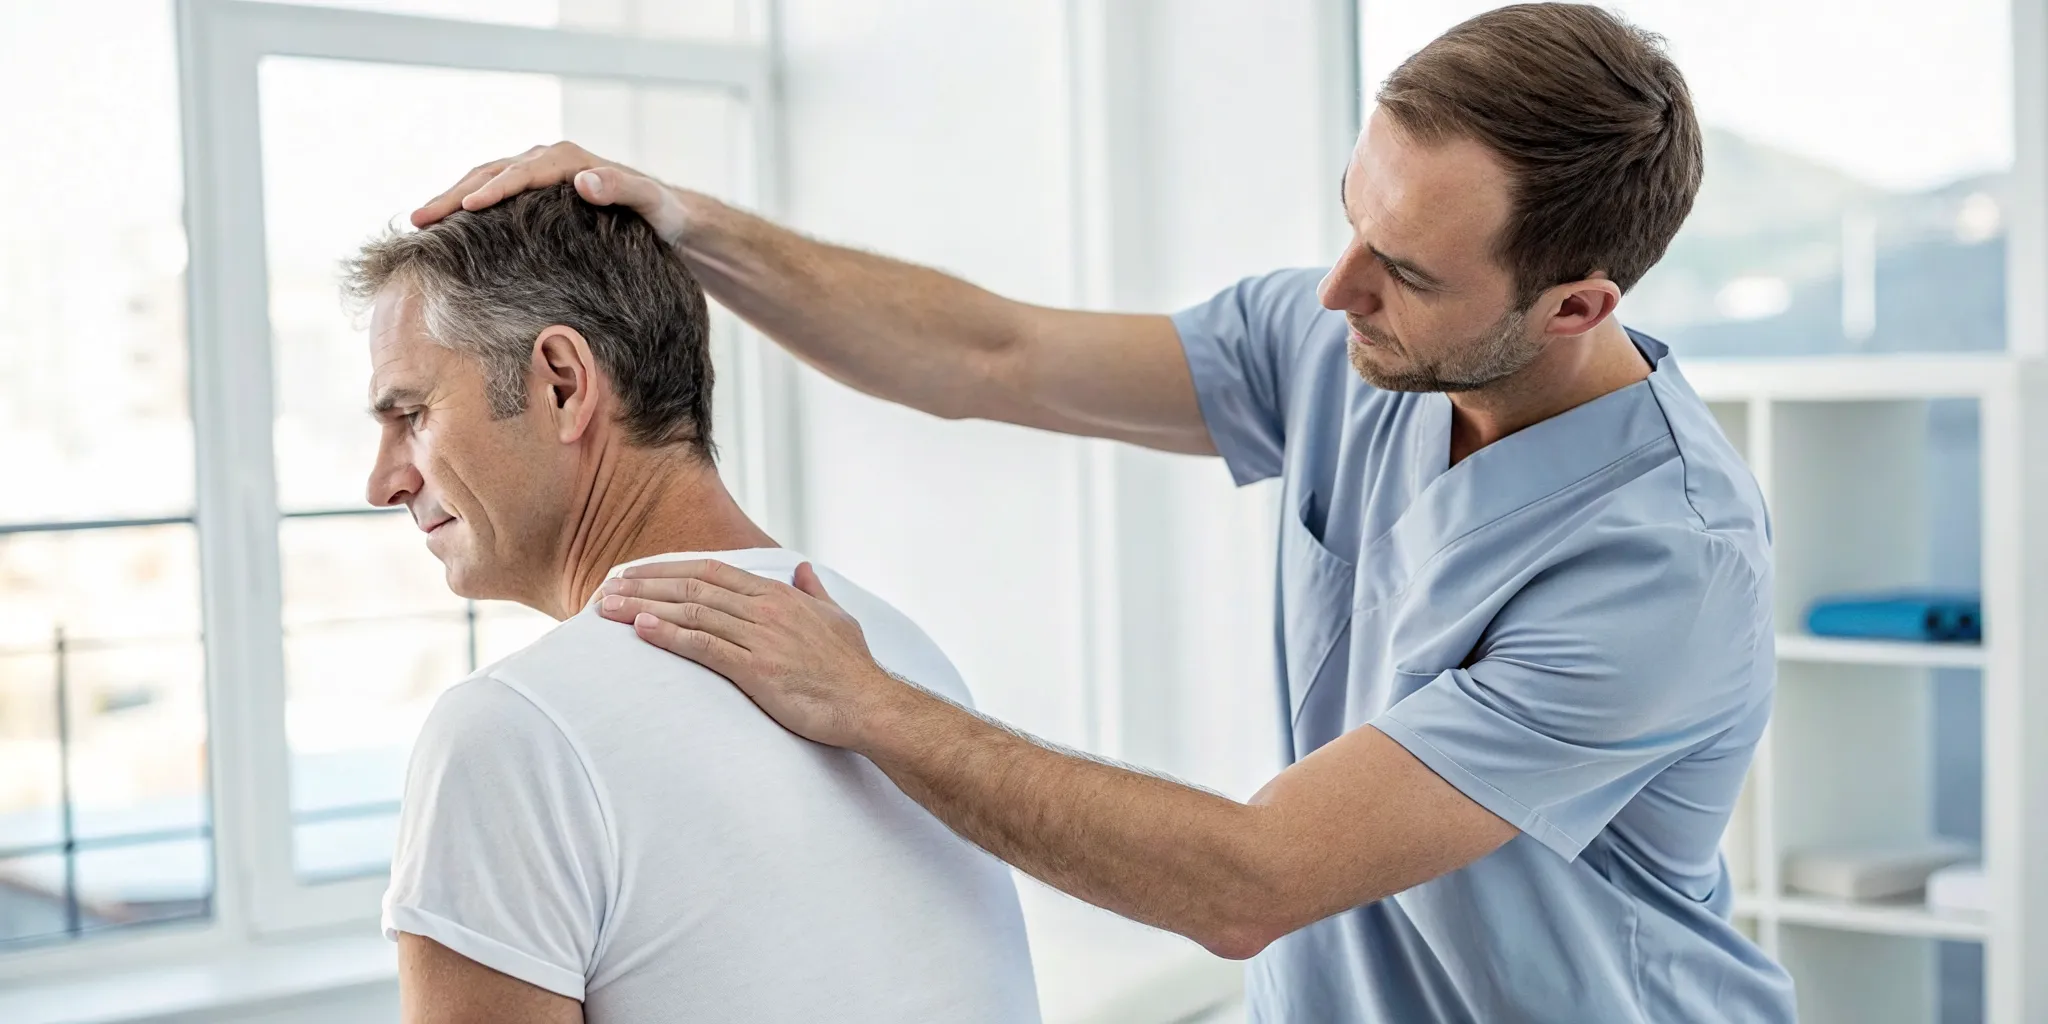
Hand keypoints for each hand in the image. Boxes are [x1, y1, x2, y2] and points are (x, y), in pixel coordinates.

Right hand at [411, 141, 694, 243]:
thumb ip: (621, 188)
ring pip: (485, 181)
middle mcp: (549, 161)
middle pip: (492, 173)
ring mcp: (539, 175)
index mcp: (569, 161)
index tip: (465, 209)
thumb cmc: (660, 213)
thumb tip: (584, 180)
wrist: (667, 215)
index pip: (521, 173)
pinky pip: (493, 195)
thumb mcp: (649, 201)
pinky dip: (467, 208)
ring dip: (452, 201)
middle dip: (453, 196)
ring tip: (419, 224)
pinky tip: (446, 231)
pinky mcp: (535, 193)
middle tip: (419, 220)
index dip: (492, 190)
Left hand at [594, 560, 904, 748]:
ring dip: (645, 608)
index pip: (711, 572)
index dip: (668, 570)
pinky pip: (705, 646)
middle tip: (606, 588)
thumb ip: (815, 591)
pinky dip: (671, 635)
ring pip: (692, 612)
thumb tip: (803, 570)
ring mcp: (761, 637)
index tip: (636, 573)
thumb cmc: (853, 667)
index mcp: (780, 595)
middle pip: (692, 587)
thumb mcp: (837, 618)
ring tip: (608, 608)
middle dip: (645, 585)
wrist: (869, 704)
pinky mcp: (757, 670)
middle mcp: (766, 609)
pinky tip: (642, 630)